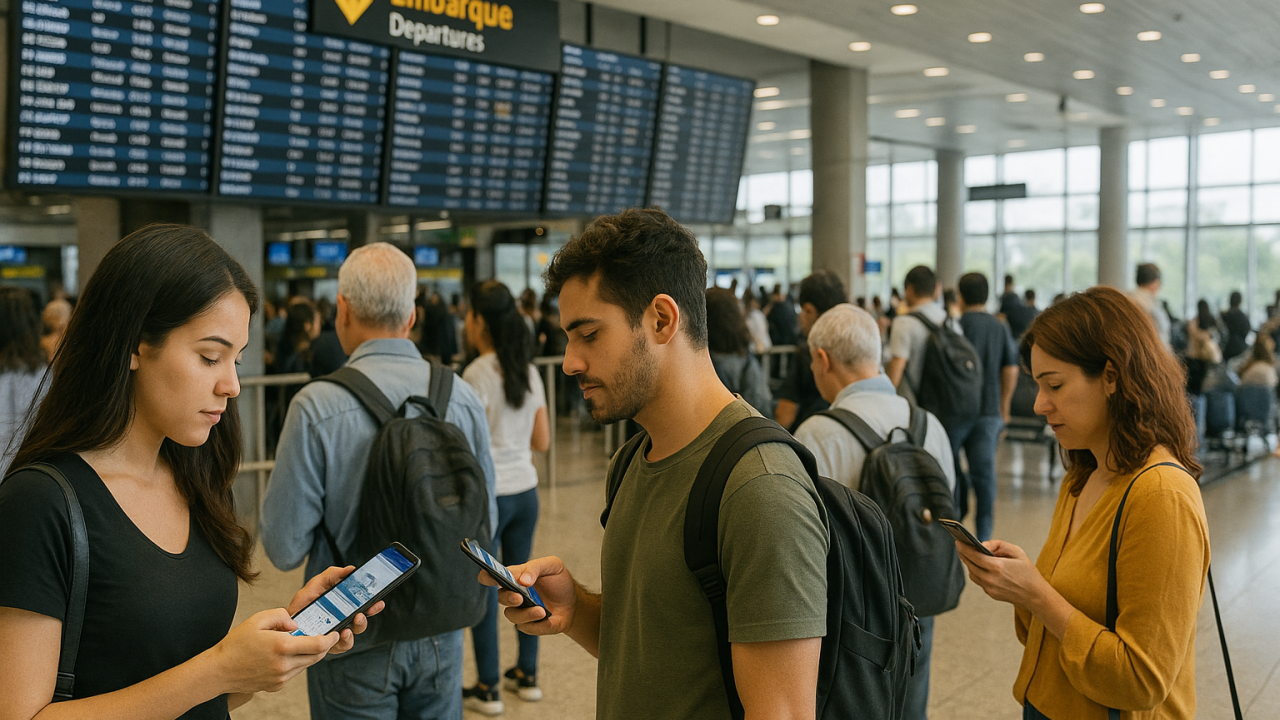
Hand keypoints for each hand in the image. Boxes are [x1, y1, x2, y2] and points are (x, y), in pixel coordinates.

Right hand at [207, 609, 339, 693]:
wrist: (219, 671)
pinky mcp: (276, 686)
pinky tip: (286, 655)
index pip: (318, 645)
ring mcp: (281, 678)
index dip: (330, 639)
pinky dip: (296, 663)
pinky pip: (294, 673)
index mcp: (282, 646)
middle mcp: (284, 665)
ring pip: (306, 665)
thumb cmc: (236, 644)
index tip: (335, 633)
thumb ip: (281, 616)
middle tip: (325, 636)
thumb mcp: (257, 620)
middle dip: (324, 646)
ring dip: (310, 654)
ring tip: (303, 643)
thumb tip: (296, 624)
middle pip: (316, 656)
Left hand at [286, 566, 384, 653]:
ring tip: (352, 624)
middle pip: (361, 622)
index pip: (363, 607)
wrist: (283, 622)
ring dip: (356, 629)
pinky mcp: (327, 646)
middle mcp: (342, 622)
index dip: (373, 605)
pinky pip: (340, 647)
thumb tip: (351, 569)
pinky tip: (340, 634)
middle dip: (367, 617)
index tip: (379, 601)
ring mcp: (335, 635)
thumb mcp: (316, 584)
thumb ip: (332, 575)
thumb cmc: (303, 603)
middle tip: (364, 612)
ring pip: (353, 635)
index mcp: (343, 607)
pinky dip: (343, 641)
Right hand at [479, 555, 576, 635]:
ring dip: (526, 614)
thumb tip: (522, 580)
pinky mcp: (530, 626)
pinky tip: (548, 619)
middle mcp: (514, 595)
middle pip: (502, 598)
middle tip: (519, 598)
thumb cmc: (559, 580)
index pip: (494, 576)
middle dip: (509, 598)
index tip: (486, 577)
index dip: (487, 577)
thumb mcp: (552, 565)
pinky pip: (528, 628)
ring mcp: (520, 611)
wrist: (574, 601)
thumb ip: (535, 568)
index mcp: (515, 577)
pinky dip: (539, 624)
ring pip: (513, 616)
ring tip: (541, 611)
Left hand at [955, 539, 1048, 609]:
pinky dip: (976, 571)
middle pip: (970, 564)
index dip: (964, 548)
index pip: (974, 555)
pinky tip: (978, 565)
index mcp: (997, 567)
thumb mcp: (1017, 552)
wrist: (1036, 595)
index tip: (957, 541)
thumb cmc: (1028, 572)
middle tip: (960, 545)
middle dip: (963, 554)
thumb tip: (982, 544)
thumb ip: (998, 544)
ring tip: (967, 554)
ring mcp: (989, 588)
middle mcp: (990, 578)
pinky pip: (978, 580)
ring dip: (969, 563)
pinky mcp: (990, 593)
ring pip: (972, 573)